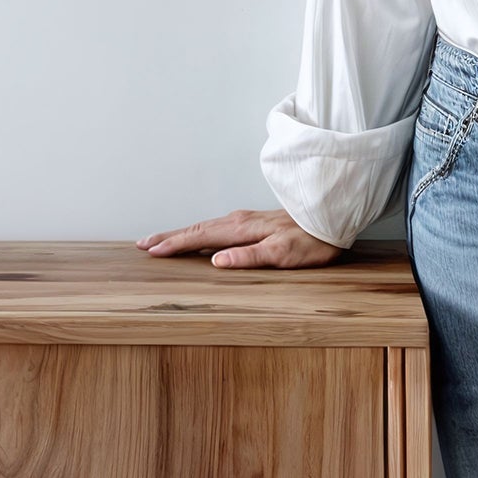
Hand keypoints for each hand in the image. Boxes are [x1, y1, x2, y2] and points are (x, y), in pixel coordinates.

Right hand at [136, 207, 346, 267]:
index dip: (174, 245)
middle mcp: (239, 220)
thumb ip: (249, 257)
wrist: (333, 216)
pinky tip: (200, 236)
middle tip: (144, 244)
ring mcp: (246, 219)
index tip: (152, 251)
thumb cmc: (312, 240)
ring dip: (182, 233)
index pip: (200, 237)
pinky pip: (217, 226)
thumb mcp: (283, 254)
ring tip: (163, 240)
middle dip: (169, 236)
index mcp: (241, 229)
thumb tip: (216, 261)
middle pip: (197, 228)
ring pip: (206, 226)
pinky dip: (200, 231)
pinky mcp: (254, 222)